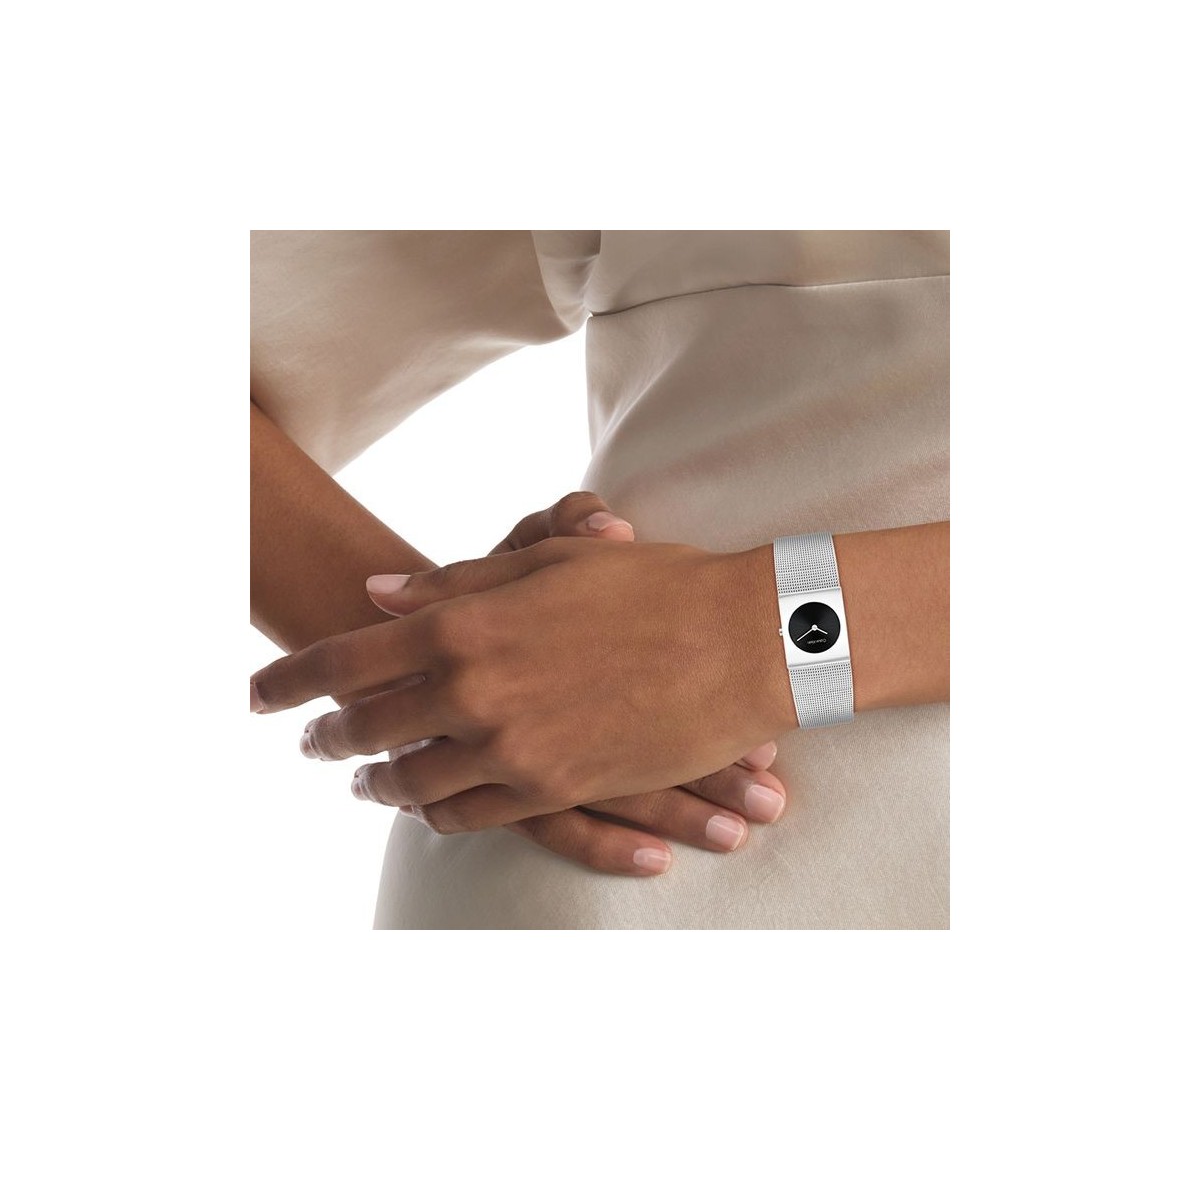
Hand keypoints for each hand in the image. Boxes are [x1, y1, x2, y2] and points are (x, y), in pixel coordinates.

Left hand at [252, 526, 794, 834]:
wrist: (744, 643)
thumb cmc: (651, 582)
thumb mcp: (549, 562)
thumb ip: (456, 582)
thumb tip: (377, 596)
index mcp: (465, 623)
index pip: (344, 659)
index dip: (289, 680)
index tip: (255, 696)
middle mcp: (473, 692)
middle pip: (366, 729)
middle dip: (325, 738)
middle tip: (306, 745)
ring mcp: (510, 749)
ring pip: (412, 782)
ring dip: (377, 782)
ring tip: (361, 780)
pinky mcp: (553, 790)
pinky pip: (470, 817)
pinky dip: (436, 811)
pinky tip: (425, 804)